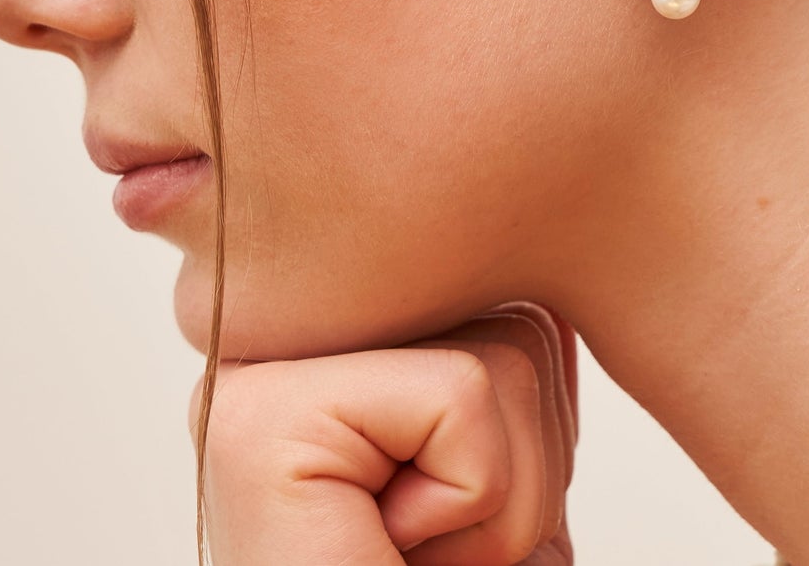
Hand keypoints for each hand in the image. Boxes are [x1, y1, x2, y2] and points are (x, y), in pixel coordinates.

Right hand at [192, 299, 579, 563]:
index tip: (446, 520)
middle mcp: (287, 338)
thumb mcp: (498, 487)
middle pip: (509, 320)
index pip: (506, 303)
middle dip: (520, 464)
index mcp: (336, 344)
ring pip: (502, 354)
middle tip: (429, 546)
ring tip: (408, 551)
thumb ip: (507, 378)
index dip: (530, 439)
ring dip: (503, 496)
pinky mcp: (261, 415)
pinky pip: (465, 396)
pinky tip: (385, 546)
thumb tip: (548, 271)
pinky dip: (476, 502)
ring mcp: (260, 366)